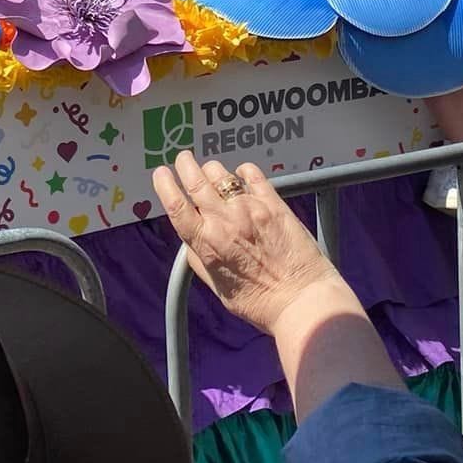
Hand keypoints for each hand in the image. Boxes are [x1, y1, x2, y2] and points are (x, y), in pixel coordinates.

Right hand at [151, 151, 343, 336]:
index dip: (164, 185)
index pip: (175, 205)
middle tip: (183, 159)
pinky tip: (243, 175)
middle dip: (185, 164)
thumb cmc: (261, 303)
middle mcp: (224, 222)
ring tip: (212, 172)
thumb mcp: (219, 288)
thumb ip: (200, 260)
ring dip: (212, 170)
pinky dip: (243, 171)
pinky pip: (252, 174)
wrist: (301, 300)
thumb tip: (191, 241)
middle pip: (195, 180)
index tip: (161, 174)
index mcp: (206, 244)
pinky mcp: (273, 203)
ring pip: (221, 174)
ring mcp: (249, 209)